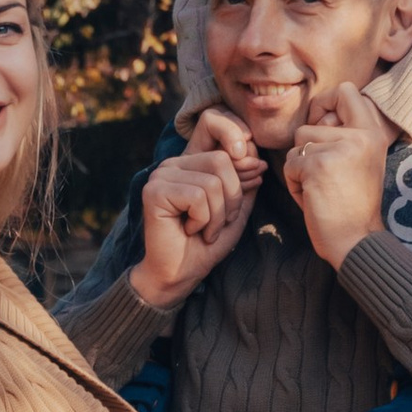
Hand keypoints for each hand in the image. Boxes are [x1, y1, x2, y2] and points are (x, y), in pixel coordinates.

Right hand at [130, 111, 263, 308]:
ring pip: (212, 181)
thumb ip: (245, 183)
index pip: (221, 137)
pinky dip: (203, 220)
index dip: (242, 158)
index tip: (255, 179)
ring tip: (204, 230)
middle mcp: (173, 164)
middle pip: (222, 160)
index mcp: (191, 162)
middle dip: (232, 197)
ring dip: (218, 215)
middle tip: (219, 222)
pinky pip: (198, 196)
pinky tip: (189, 230)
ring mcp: (161, 175)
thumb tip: (257, 161)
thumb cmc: (206, 244)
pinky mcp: (154, 191)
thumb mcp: (236, 210)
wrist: (179, 274)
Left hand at [284, 83, 391, 265]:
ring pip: (297, 145)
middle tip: (320, 172)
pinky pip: (290, 165)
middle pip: (310, 124)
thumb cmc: (354, 206)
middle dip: (305, 149)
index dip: (325, 103)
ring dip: (299, 168)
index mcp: (373, 133)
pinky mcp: (317, 165)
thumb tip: (316, 117)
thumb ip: (346, 135)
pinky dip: (295, 185)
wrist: (356, 241)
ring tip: (319, 188)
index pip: (346, 90)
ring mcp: (339, 149)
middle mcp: (360, 136)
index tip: (321, 126)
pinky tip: (313, 198)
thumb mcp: (362, 161)